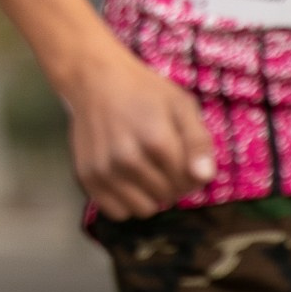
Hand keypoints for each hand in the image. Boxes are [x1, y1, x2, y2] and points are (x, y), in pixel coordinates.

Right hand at [60, 43, 216, 220]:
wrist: (93, 79)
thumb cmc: (143, 91)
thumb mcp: (181, 105)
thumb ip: (198, 142)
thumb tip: (204, 177)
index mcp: (156, 141)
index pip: (189, 182)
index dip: (192, 172)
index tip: (182, 156)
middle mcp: (127, 159)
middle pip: (168, 196)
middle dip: (172, 183)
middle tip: (162, 161)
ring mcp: (104, 170)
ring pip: (144, 210)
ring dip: (150, 195)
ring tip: (145, 171)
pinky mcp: (86, 176)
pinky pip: (117, 212)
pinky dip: (125, 202)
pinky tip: (126, 180)